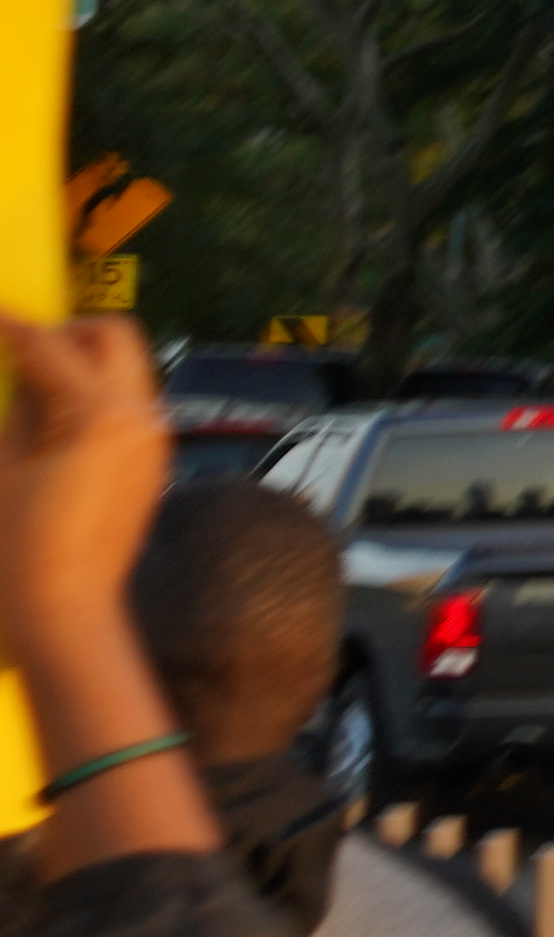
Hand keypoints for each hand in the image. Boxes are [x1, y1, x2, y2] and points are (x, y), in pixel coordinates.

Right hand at [0, 314, 174, 650]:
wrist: (64, 608)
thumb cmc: (22, 546)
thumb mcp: (4, 464)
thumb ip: (20, 406)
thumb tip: (24, 369)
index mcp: (100, 412)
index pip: (53, 346)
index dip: (16, 327)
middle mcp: (141, 416)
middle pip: (113, 335)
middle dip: (67, 331)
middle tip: (19, 347)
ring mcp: (155, 437)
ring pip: (125, 367)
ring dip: (83, 362)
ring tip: (30, 389)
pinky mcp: (154, 460)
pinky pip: (128, 406)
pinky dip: (94, 396)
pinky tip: (52, 422)